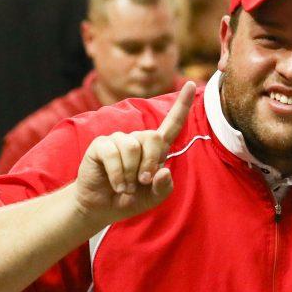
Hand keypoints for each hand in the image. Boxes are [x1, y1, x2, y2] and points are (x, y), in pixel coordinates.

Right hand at [73, 82, 194, 225]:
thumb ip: (164, 186)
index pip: (172, 124)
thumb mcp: (154, 196)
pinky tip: (116, 185)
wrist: (102, 207)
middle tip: (141, 182)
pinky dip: (118, 175)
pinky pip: (113, 154)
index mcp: (154, 148)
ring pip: (133, 147)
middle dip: (149, 163)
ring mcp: (118, 140)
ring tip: (126, 186)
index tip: (190, 83)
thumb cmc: (130, 198)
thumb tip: (163, 170)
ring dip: (131, 173)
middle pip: (153, 137)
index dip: (182, 105)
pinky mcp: (101, 145)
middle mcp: (137, 139)